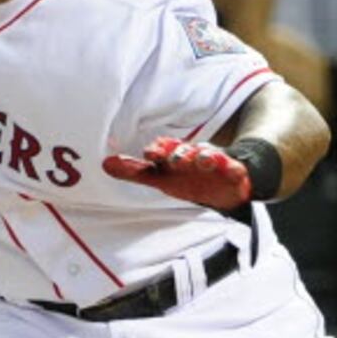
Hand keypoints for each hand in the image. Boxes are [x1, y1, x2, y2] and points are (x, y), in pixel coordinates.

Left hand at [101, 136, 252, 209]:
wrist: (227, 186)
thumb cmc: (188, 179)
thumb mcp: (161, 178)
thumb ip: (135, 172)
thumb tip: (105, 164)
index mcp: (173, 158)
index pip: (163, 152)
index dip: (158, 151)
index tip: (151, 153)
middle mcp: (191, 156)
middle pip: (184, 152)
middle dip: (177, 153)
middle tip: (172, 158)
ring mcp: (212, 162)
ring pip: (207, 156)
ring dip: (202, 156)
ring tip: (200, 159)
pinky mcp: (232, 170)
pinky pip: (232, 167)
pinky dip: (228, 165)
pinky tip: (226, 166)